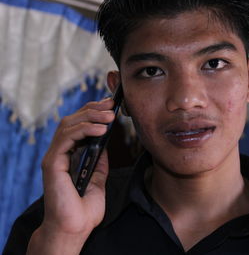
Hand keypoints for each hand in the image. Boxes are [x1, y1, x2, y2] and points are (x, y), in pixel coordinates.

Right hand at [27, 97, 115, 254]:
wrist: (75, 228)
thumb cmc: (84, 209)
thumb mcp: (98, 178)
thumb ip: (99, 160)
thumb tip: (105, 143)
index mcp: (69, 155)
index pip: (78, 124)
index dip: (92, 112)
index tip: (110, 105)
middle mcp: (60, 153)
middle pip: (72, 120)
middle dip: (93, 109)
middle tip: (111, 106)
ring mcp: (54, 157)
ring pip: (68, 125)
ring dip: (91, 117)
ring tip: (110, 117)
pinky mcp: (52, 163)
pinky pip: (66, 139)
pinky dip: (84, 130)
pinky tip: (101, 130)